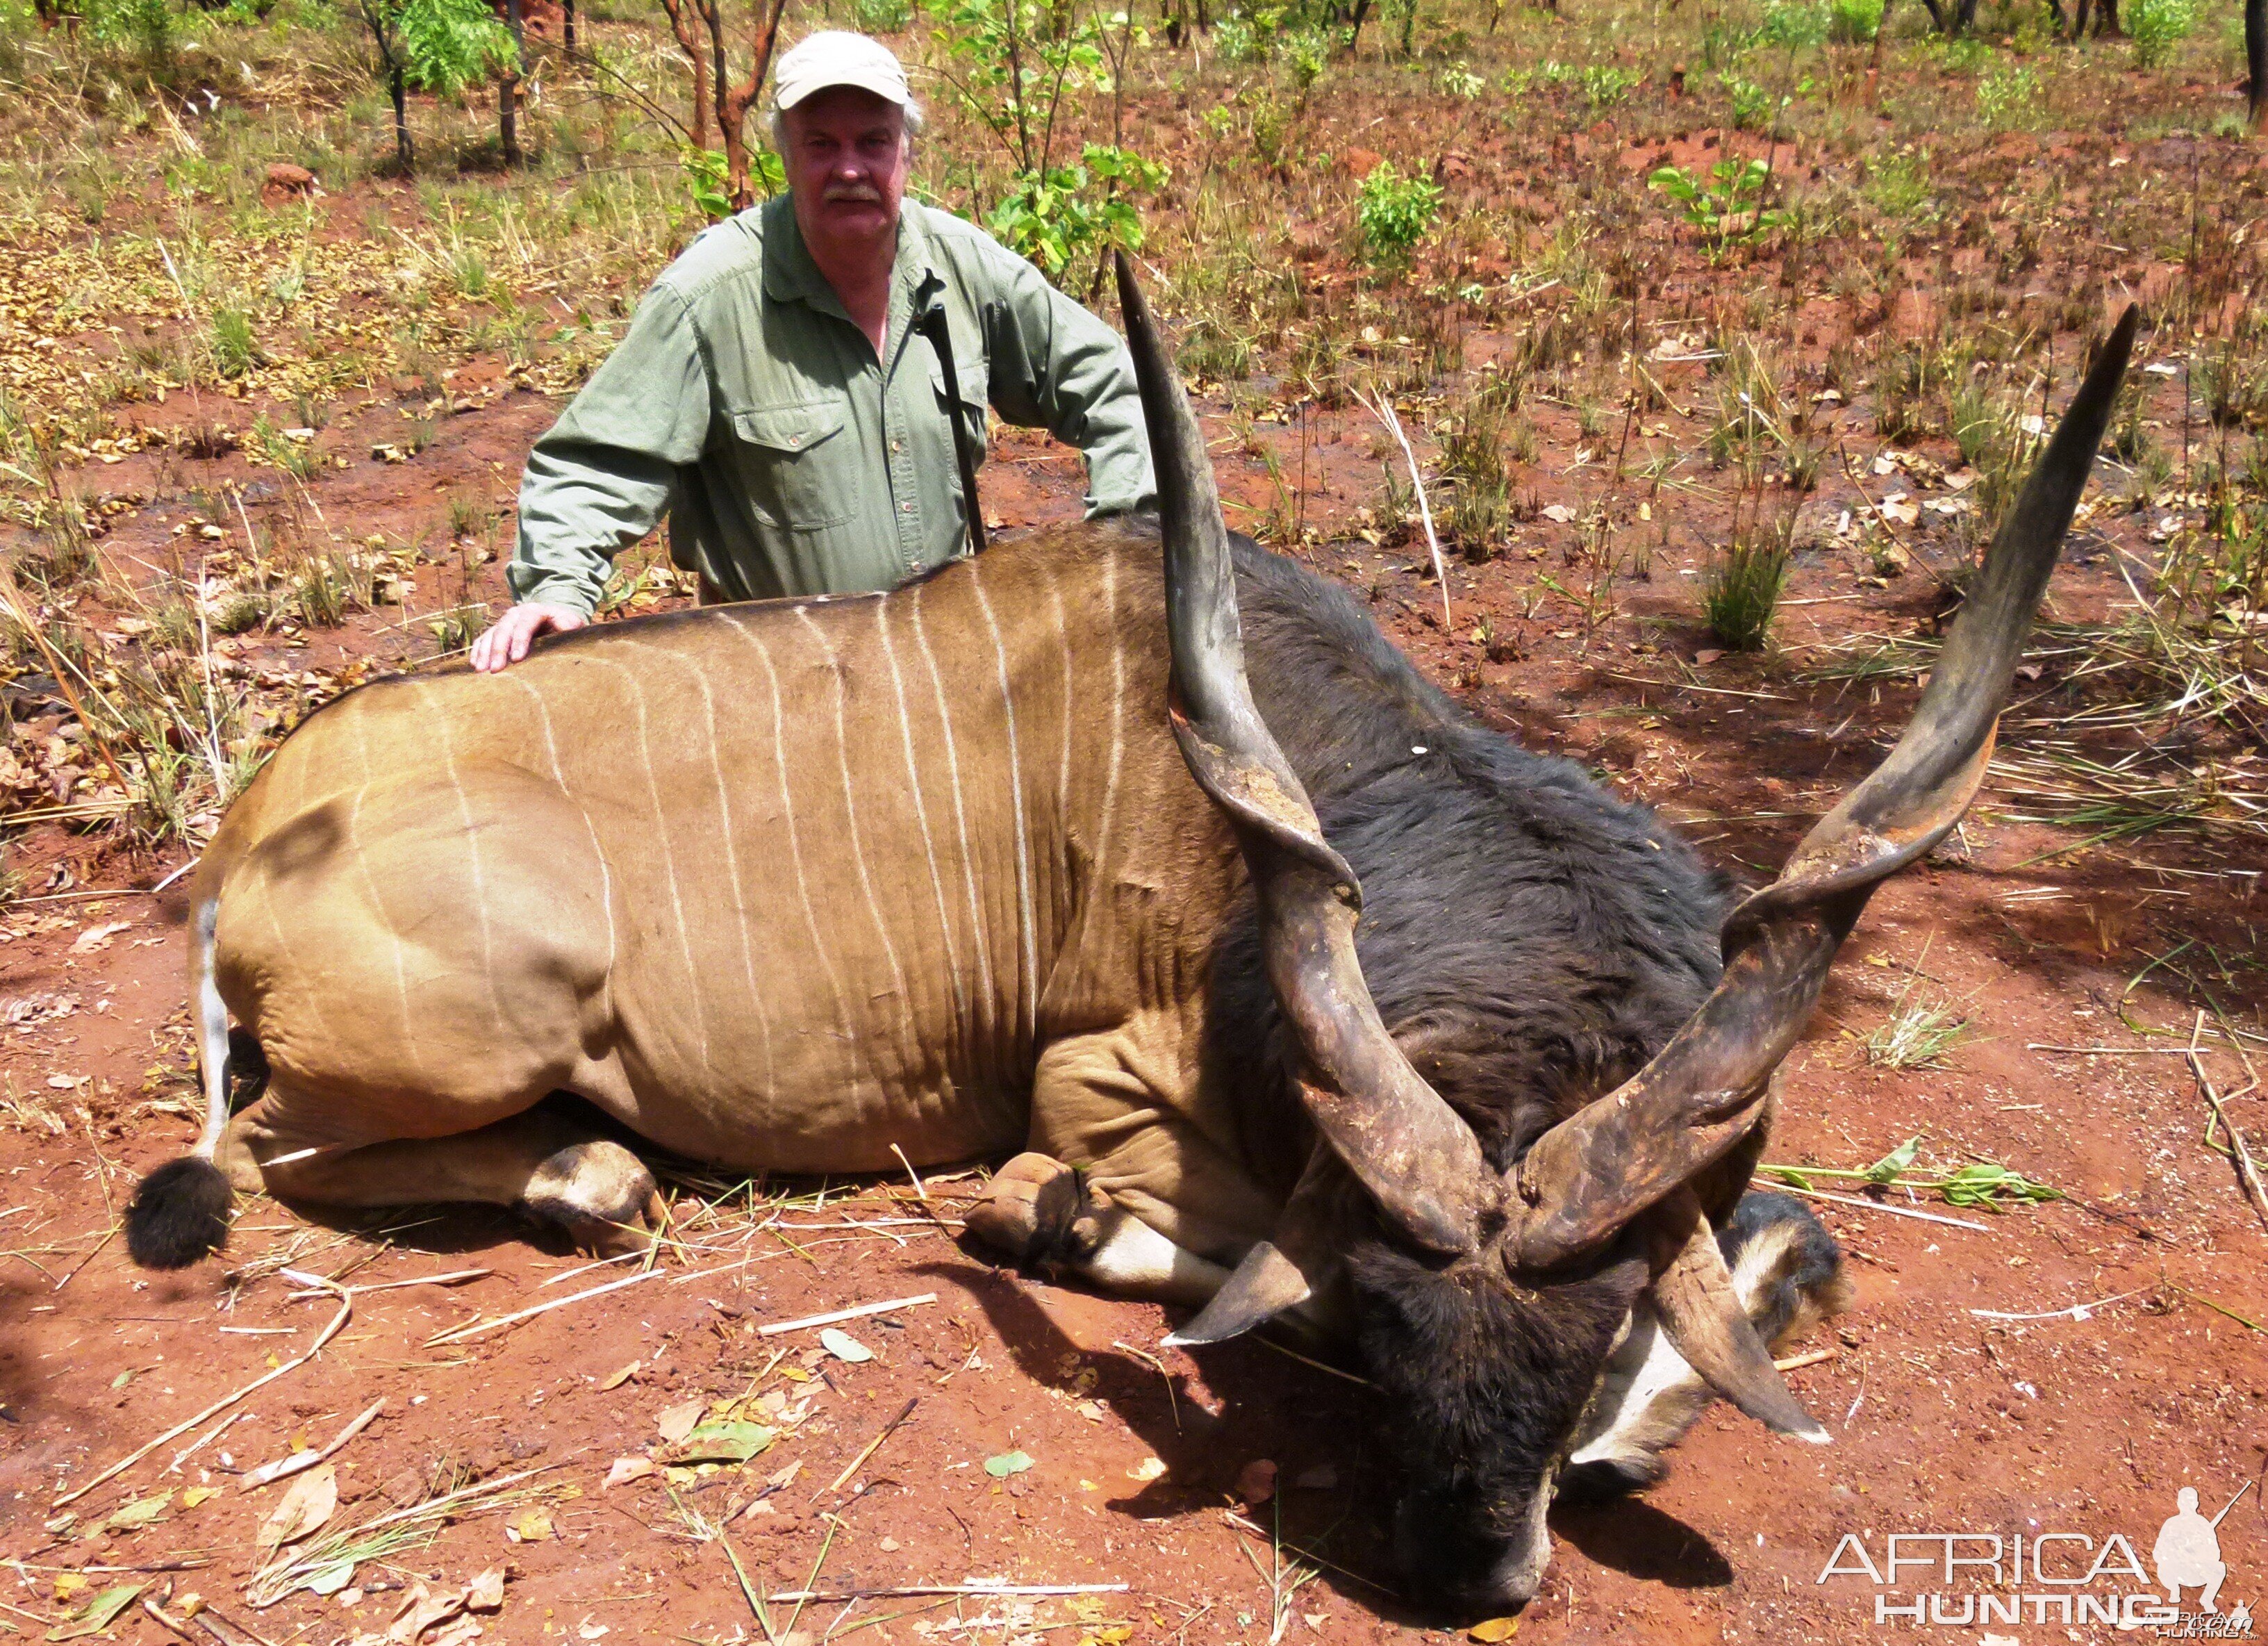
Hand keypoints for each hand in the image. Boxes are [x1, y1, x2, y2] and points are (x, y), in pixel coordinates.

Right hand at [470, 603, 587, 671]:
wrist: (553, 621)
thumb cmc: (564, 626)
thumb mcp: (571, 624)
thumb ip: (569, 626)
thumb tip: (565, 629)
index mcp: (535, 611)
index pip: (525, 623)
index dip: (520, 640)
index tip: (518, 658)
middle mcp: (516, 614)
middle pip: (504, 629)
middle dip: (499, 650)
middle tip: (496, 670)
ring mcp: (503, 622)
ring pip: (490, 635)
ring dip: (484, 653)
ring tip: (481, 671)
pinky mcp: (495, 632)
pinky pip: (482, 640)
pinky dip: (477, 652)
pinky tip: (474, 665)